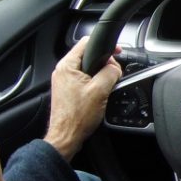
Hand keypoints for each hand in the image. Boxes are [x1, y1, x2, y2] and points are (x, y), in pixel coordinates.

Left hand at [45, 38, 121, 161]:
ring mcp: (64, 81)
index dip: (105, 46)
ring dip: (101, 74)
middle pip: (88, 56)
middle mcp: (63, 71)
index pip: (86, 43)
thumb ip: (110, 73)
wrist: (66, 137)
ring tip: (108, 85)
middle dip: (105, 63)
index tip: (117, 52)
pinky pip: (84, 80)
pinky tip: (101, 92)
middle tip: (114, 74)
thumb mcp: (100, 91)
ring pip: (87, 69)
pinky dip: (95, 82)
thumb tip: (115, 67)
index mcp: (67, 66)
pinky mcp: (68, 91)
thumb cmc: (77, 117)